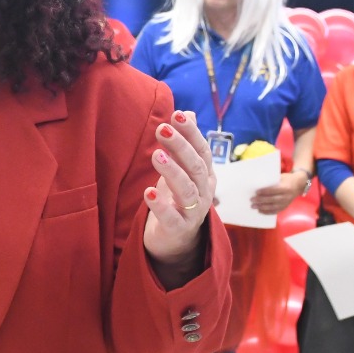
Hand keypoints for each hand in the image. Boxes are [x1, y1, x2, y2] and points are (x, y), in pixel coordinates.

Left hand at [142, 109, 215, 272]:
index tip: (176, 115)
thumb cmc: (177, 199)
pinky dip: (160, 205)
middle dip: (180, 147)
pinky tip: (149, 192)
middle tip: (162, 130)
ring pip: (186, 190)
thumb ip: (184, 143)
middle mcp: (203, 192)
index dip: (191, 133)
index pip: (202, 150)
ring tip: (156, 155)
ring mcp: (192, 212)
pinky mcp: (178, 229)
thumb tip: (187, 113)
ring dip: (172, 171)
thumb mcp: (181, 169)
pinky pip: (171, 217)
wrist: (175, 239)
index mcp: (205, 175)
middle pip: (195, 167)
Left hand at [252, 171, 306, 214]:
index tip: (256, 192)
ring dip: (262, 207)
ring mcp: (286, 203)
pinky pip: (276, 211)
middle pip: (272, 199)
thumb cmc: (287, 179)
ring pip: (273, 207)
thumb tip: (258, 184)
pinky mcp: (285, 207)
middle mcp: (286, 196)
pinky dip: (267, 212)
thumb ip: (272, 181)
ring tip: (254, 207)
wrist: (299, 185)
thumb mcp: (281, 177)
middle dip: (261, 200)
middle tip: (252, 200)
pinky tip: (260, 211)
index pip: (273, 190)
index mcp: (285, 188)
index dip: (264, 192)